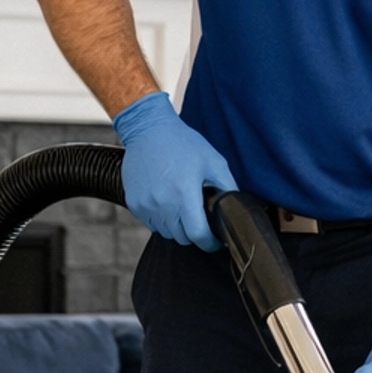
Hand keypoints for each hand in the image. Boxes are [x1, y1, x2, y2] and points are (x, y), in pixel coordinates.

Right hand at [114, 91, 234, 252]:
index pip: (198, 236)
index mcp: (184, 194)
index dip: (210, 243)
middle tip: (200, 218)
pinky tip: (167, 202)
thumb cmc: (183, 143)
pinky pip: (151, 224)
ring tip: (183, 208)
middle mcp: (162, 203)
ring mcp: (145, 205)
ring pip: (166, 233)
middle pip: (182, 238)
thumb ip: (228, 187)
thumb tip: (237, 209)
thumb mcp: (214, 162)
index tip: (216, 240)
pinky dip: (161, 220)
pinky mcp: (134, 204)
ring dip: (177, 227)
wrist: (148, 129)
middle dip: (195, 233)